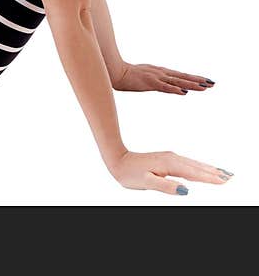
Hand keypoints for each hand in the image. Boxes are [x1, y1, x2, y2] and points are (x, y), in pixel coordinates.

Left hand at [107, 150, 233, 194]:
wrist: (117, 160)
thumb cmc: (129, 173)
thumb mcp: (146, 182)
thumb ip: (165, 186)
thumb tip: (185, 190)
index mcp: (169, 164)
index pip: (194, 173)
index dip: (209, 178)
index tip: (223, 181)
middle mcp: (172, 158)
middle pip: (197, 167)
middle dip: (213, 172)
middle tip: (229, 176)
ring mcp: (169, 157)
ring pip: (193, 164)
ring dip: (207, 168)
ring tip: (222, 172)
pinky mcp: (166, 158)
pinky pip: (187, 163)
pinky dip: (197, 166)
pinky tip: (201, 169)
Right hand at [112, 62, 214, 93]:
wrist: (113, 72)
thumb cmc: (125, 75)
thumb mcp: (143, 77)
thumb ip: (154, 81)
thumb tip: (161, 85)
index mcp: (159, 72)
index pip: (180, 75)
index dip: (193, 78)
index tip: (206, 81)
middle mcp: (160, 73)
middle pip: (183, 77)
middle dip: (198, 80)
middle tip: (212, 83)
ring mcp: (155, 77)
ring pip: (177, 81)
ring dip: (192, 84)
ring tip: (205, 87)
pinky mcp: (149, 83)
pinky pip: (164, 87)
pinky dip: (175, 89)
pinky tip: (184, 92)